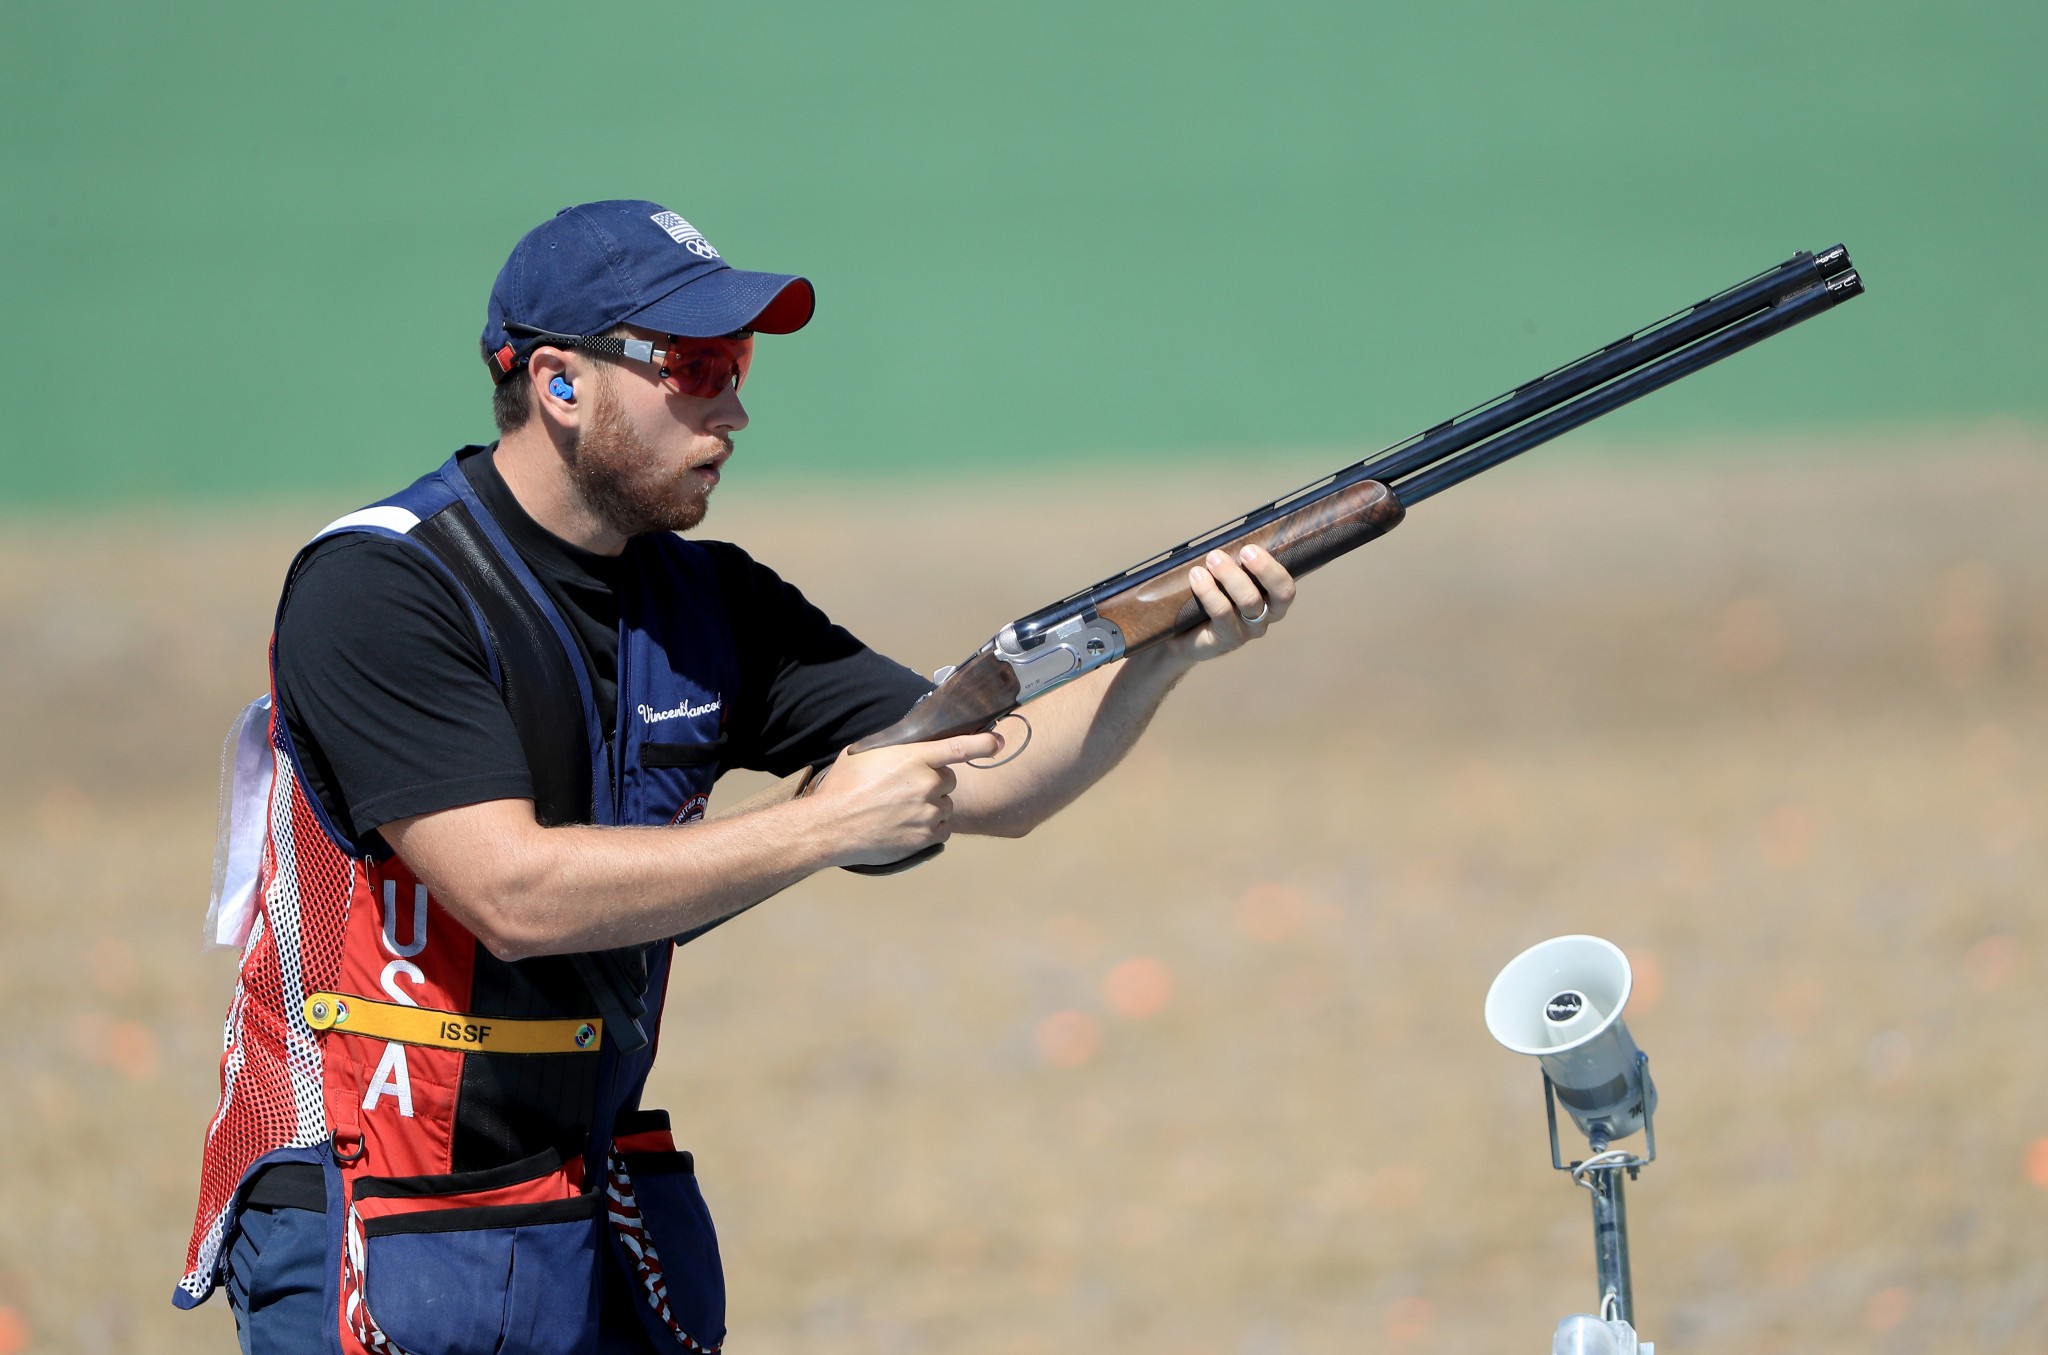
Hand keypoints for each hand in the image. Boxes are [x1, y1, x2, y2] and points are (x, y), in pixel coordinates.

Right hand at [806, 731, 1002, 866]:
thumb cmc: (842, 789)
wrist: (831, 827)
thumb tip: (904, 747)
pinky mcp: (926, 836)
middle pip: (950, 780)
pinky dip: (931, 827)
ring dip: (933, 807)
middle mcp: (926, 783)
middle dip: (936, 784)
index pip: (959, 747)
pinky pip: (943, 829)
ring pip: (947, 806)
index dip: (984, 744)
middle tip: (909, 790)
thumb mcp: (863, 754)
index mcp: (913, 758)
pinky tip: (908, 826)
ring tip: (902, 811)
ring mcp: (929, 811)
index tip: (999, 742)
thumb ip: (892, 749)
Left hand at [1162, 543, 1296, 665]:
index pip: (1286, 585)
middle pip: (1281, 595)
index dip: (1273, 567)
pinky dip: (1209, 591)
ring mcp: (1248, 630)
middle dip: (1263, 568)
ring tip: (1212, 559)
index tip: (1250, 548)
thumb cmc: (1208, 597)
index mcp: (1271, 598)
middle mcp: (1266, 616)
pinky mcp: (1227, 640)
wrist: (1179, 634)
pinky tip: (1196, 577)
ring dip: (1230, 575)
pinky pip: (1223, 613)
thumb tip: (1231, 536)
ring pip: (1250, 601)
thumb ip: (1233, 562)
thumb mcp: (1223, 577)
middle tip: (1242, 550)